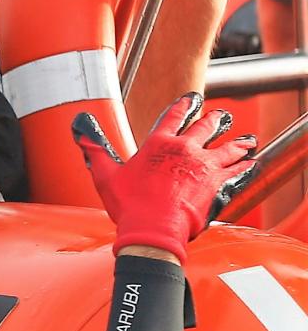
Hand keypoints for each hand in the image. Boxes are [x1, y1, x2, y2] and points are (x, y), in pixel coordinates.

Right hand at [72, 92, 257, 262]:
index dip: (185, 106)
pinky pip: (237, 171)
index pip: (175, 116)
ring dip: (237, 142)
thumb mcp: (105, 176)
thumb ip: (95, 149)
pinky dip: (245, 167)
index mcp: (159, 144)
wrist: (153, 231)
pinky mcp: (218, 184)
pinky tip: (251, 163)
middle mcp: (186, 149)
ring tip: (245, 140)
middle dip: (216, 120)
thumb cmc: (129, 206)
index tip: (192, 99)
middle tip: (221, 117)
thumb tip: (79, 126)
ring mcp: (205, 166)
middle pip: (207, 127)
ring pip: (227, 147)